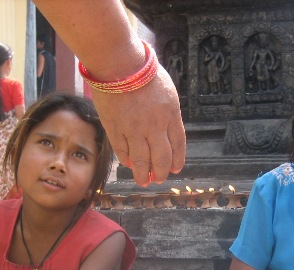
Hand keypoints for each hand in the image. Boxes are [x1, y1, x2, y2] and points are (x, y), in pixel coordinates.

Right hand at [90, 64, 184, 186]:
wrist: (119, 63)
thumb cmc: (144, 70)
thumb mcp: (167, 91)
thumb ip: (168, 112)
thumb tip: (166, 131)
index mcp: (171, 114)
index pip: (178, 144)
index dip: (177, 159)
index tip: (175, 169)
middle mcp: (155, 126)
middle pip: (161, 157)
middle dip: (161, 172)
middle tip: (159, 179)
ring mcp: (134, 129)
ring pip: (141, 160)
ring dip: (143, 174)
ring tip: (143, 181)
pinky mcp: (115, 128)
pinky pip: (122, 151)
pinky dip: (127, 161)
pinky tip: (128, 165)